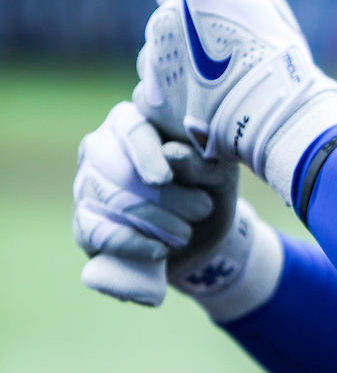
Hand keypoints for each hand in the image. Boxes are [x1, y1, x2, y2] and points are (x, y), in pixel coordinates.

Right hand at [74, 102, 224, 304]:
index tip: (164, 180)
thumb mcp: (216, 173)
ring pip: (112, 202)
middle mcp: (101, 146)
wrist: (202, 232)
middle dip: (167, 198)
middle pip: (122, 172)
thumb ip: (198, 160)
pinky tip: (160, 250)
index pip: (132, 130)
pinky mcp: (84, 221)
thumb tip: (172, 153)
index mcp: (133, 121)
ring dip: (157, 222)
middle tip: (203, 209)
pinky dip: (133, 244)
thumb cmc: (208, 188)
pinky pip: (97, 233)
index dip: (147, 155)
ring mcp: (87, 184)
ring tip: (187, 232)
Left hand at [132, 0, 336, 199]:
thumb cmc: (278, 55)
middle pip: (162, 28)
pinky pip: (150, 94)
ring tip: (204, 87)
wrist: (273, 110)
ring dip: (170, 69)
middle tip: (215, 59)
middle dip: (182, 39)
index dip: (193, 8)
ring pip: (152, 61)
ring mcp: (152, 64)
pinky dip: (166, 99)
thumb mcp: (265, 6)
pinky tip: (192, 106)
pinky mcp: (151, 102)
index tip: (209, 22)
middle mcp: (163, 24)